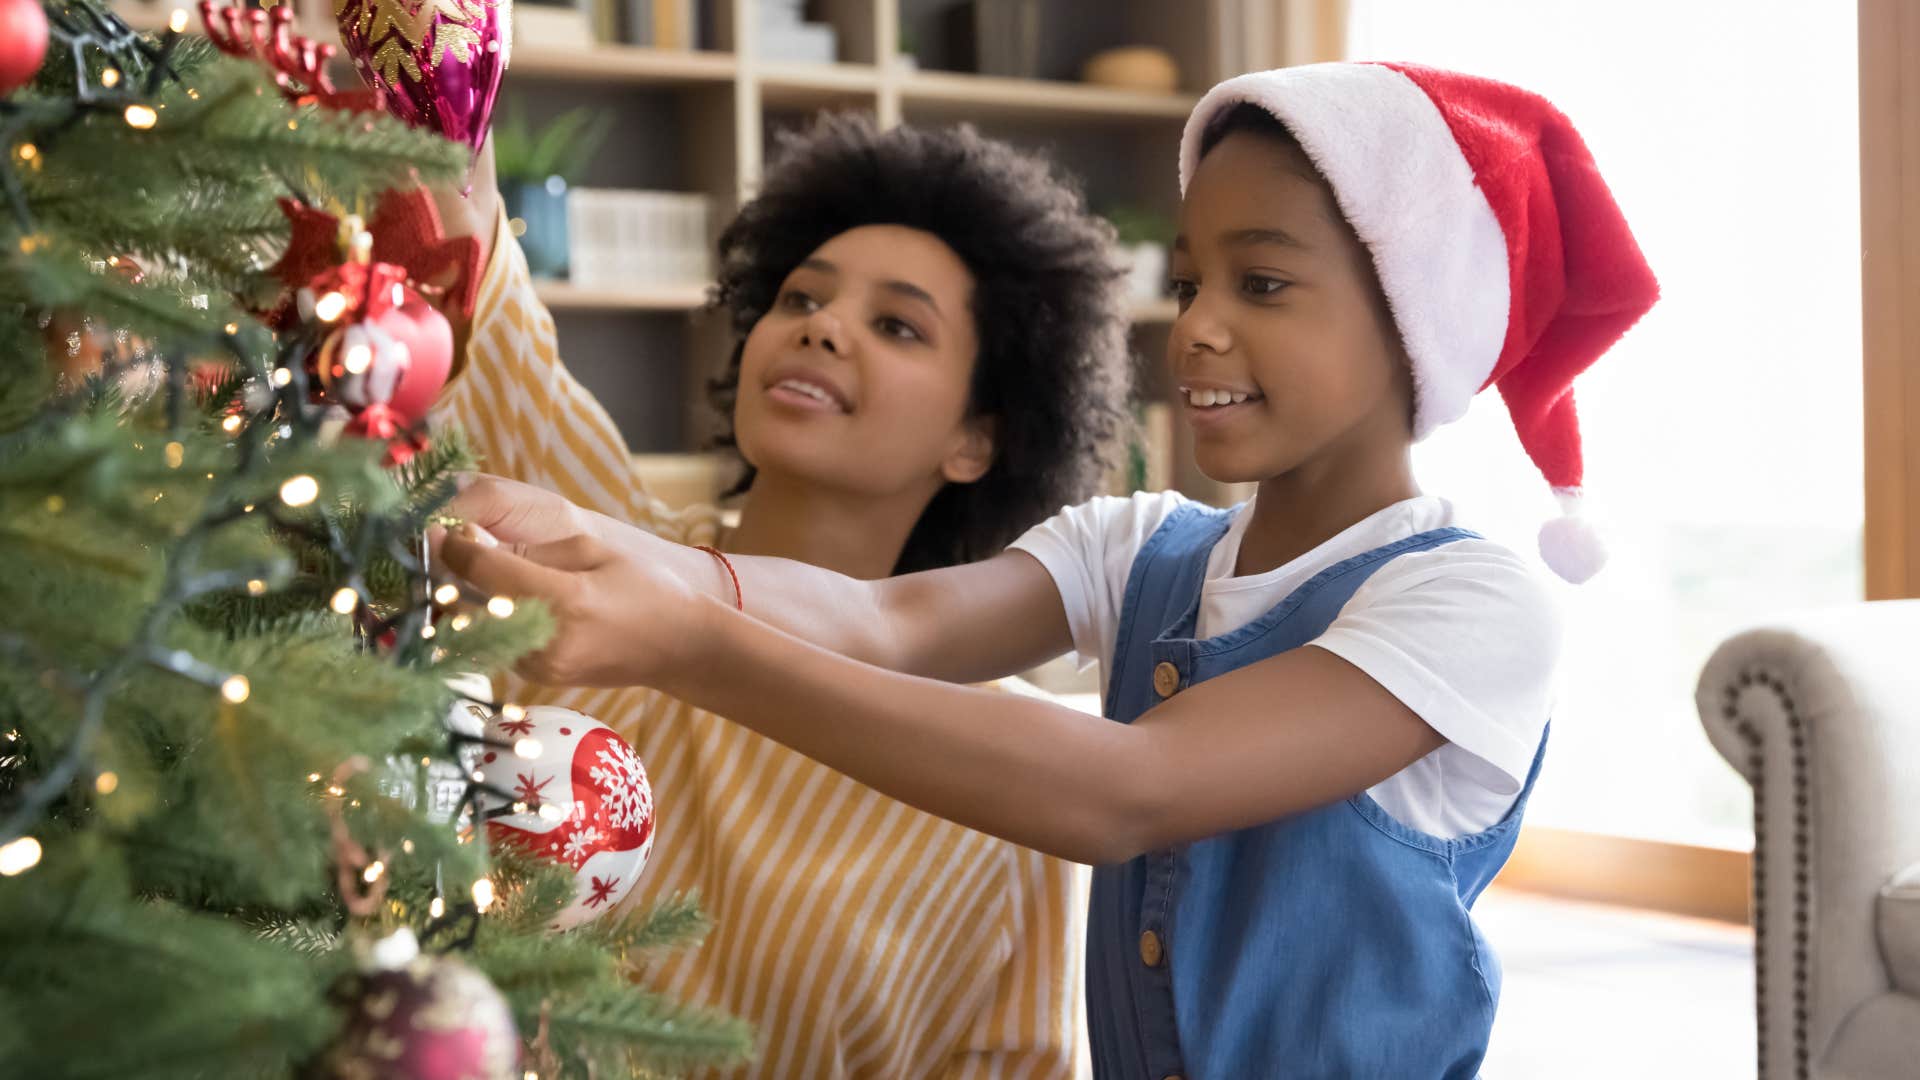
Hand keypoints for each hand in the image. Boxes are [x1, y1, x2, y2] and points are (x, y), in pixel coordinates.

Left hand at [429, 475, 716, 687]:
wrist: (681, 645)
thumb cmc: (645, 587)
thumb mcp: (593, 550)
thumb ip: (530, 549)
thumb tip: (469, 541)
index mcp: (565, 599)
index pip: (484, 569)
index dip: (454, 545)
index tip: (441, 527)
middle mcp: (546, 641)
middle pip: (467, 602)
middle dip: (450, 572)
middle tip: (446, 544)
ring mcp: (539, 667)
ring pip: (475, 625)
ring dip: (464, 596)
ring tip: (470, 568)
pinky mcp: (537, 678)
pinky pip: (495, 641)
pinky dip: (487, 618)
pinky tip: (498, 597)